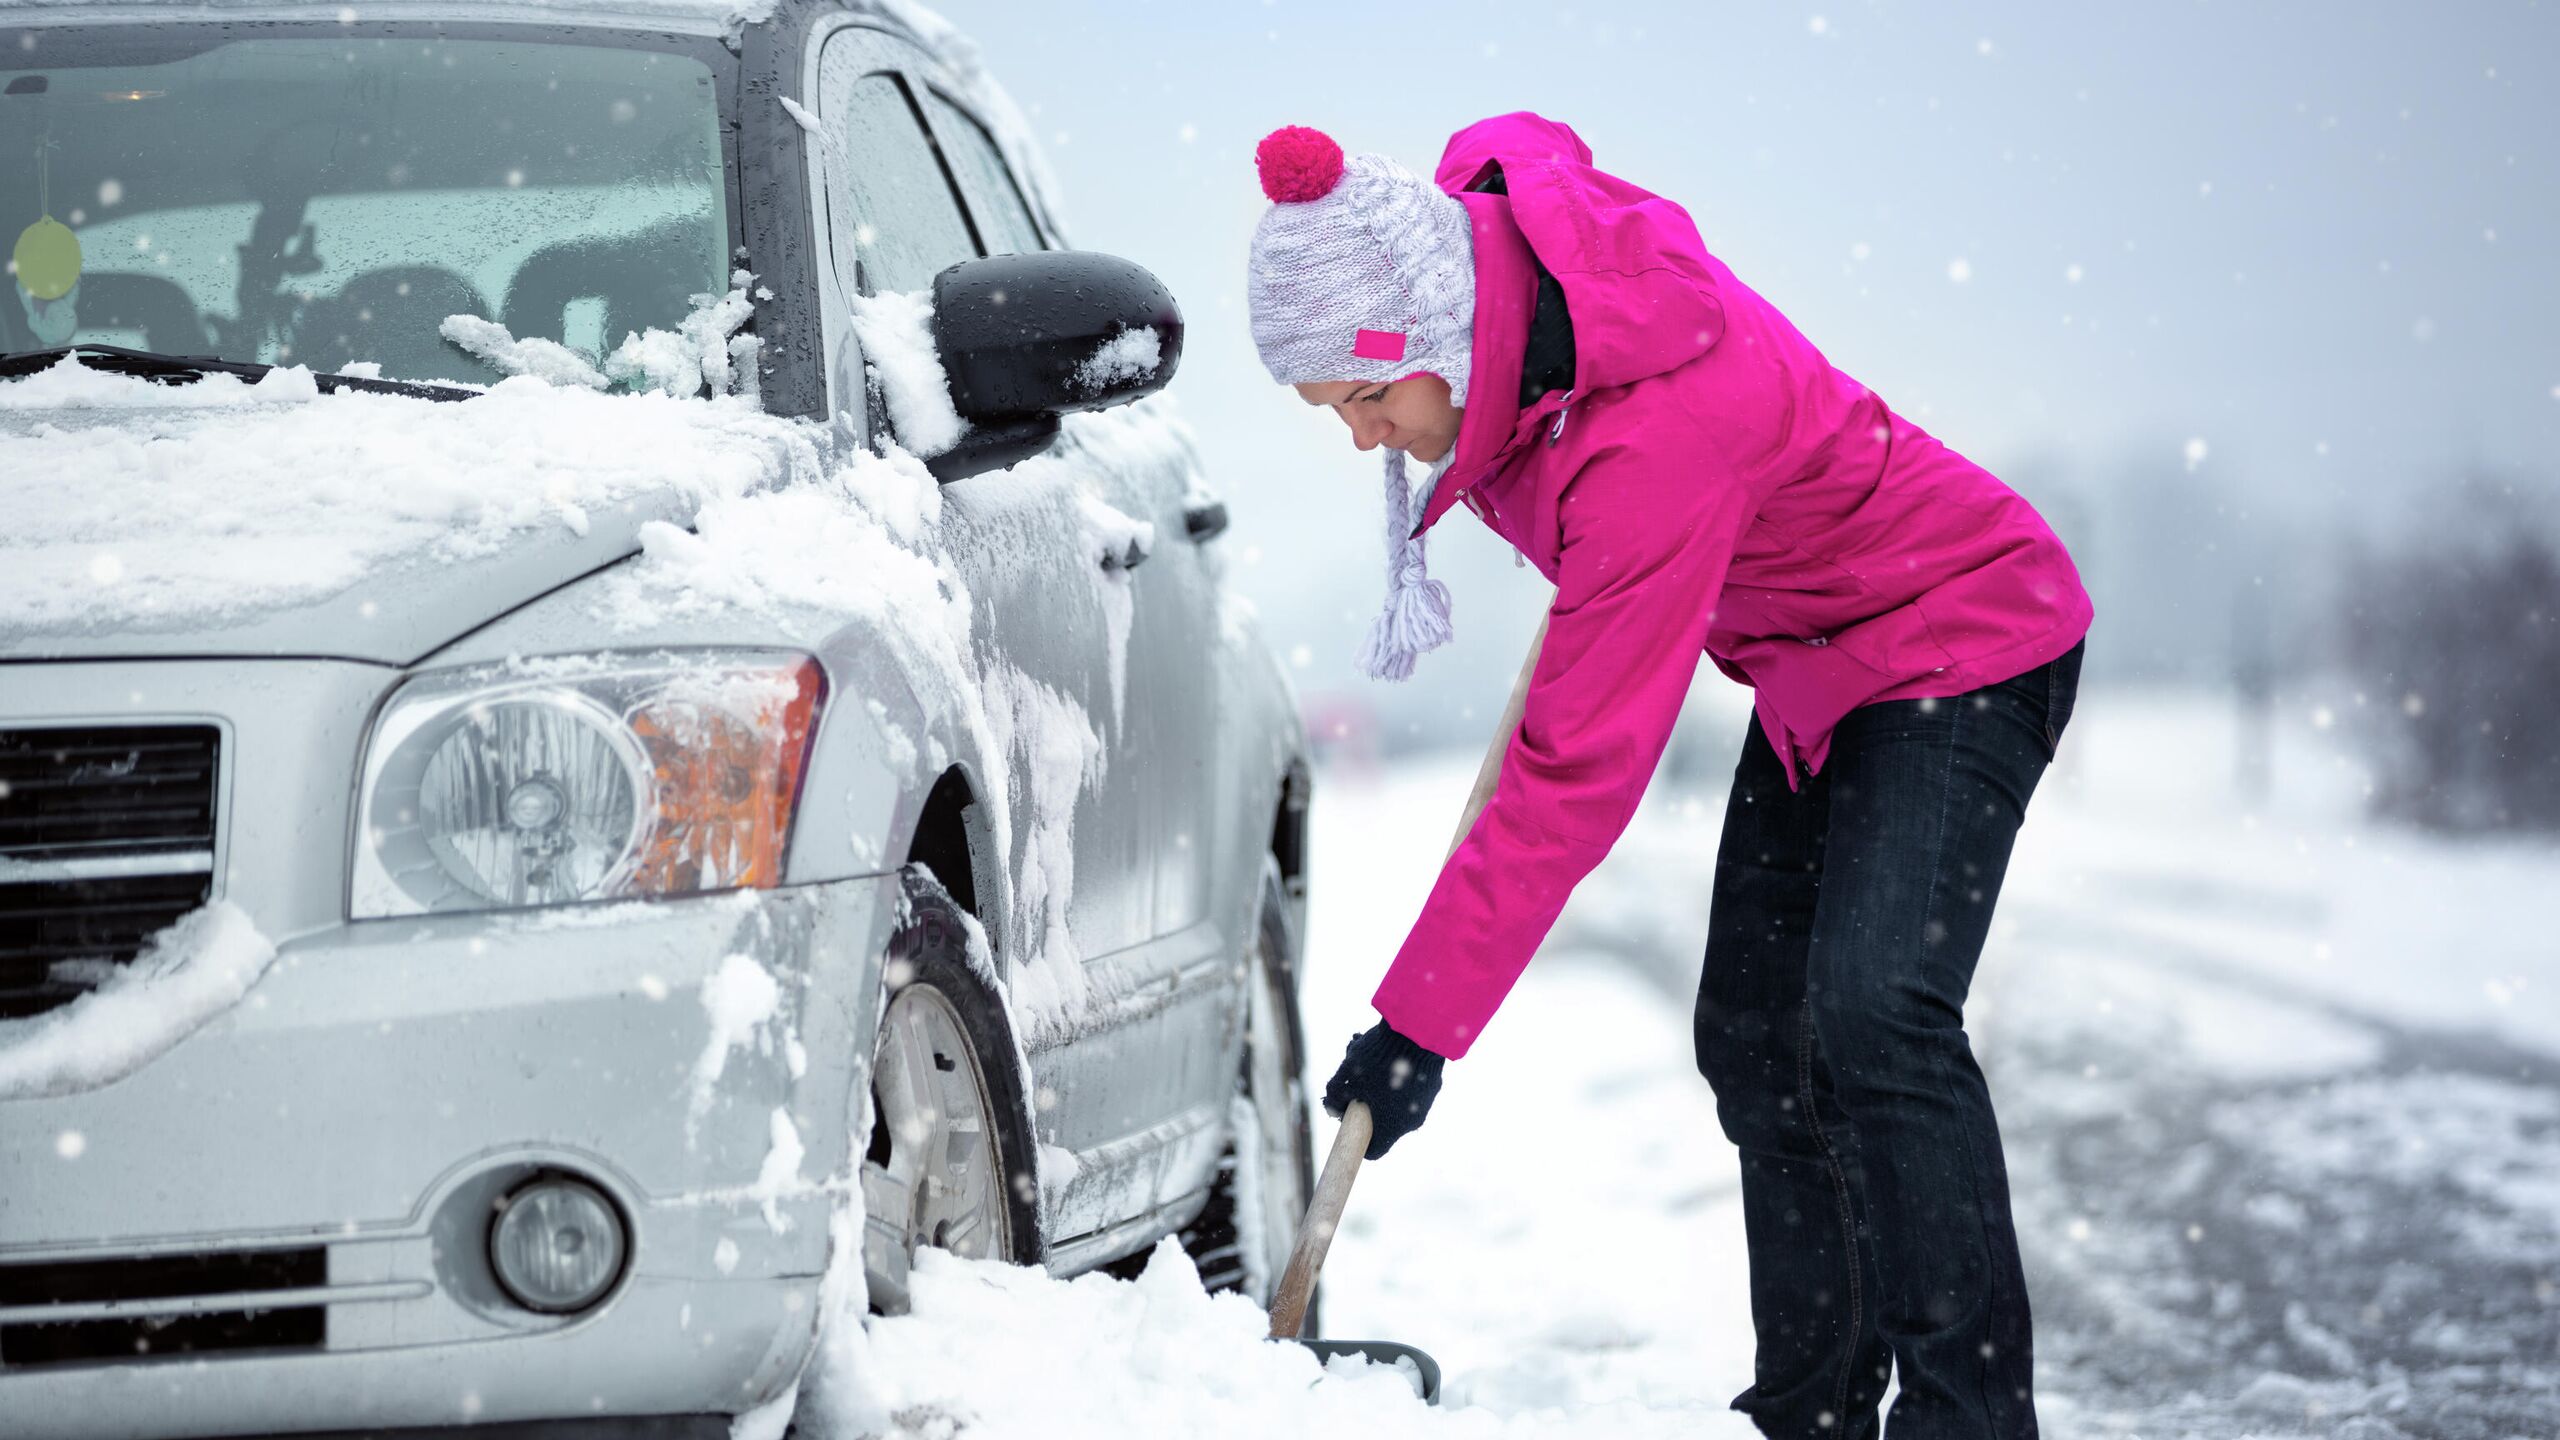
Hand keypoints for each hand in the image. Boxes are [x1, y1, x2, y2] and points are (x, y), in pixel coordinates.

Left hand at [1322, 1019, 1446, 1159]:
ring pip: (1394, 1103)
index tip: (1347, 1121)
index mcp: (1392, 1127)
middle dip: (1364, 1105)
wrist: (1418, 1032)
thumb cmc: (1379, 1060)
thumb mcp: (1346, 1077)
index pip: (1373, 1151)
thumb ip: (1334, 1097)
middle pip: (1381, 1123)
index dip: (1356, 1140)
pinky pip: (1409, 1090)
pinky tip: (1385, 1053)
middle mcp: (1412, 1122)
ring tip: (1365, 1057)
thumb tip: (1331, 1109)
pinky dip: (1396, 1078)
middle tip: (1353, 1081)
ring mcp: (1425, 1104)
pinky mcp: (1432, 1086)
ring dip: (1378, 1087)